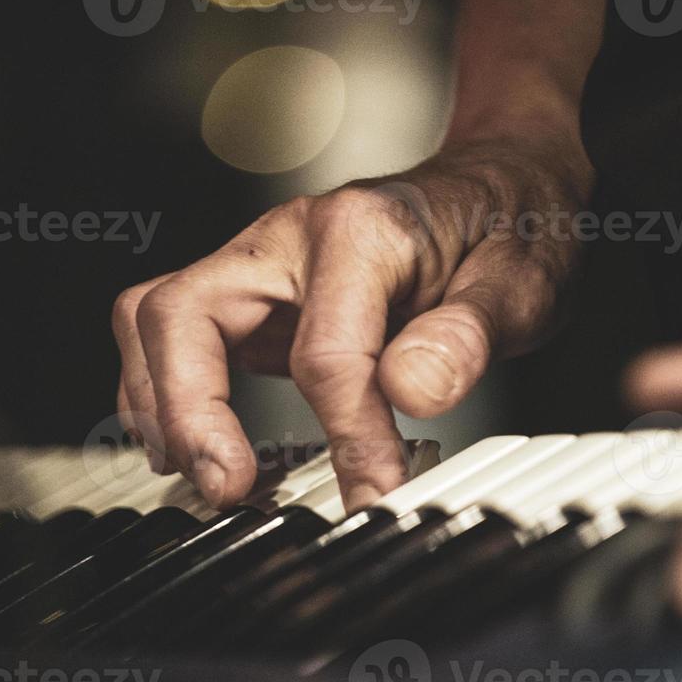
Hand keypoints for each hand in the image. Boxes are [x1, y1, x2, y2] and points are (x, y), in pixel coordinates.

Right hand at [113, 136, 590, 510]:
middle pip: (184, 312)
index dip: (349, 439)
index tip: (377, 496)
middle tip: (229, 490)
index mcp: (361, 230)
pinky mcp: (253, 294)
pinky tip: (197, 448)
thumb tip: (412, 389)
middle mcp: (290, 237)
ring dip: (161, 403)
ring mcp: (262, 262)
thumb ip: (468, 336)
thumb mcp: (523, 282)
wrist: (505, 185)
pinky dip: (167, 392)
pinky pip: (175, 334)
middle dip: (190, 411)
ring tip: (204, 477)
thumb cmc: (509, 229)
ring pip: (157, 318)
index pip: (326, 354)